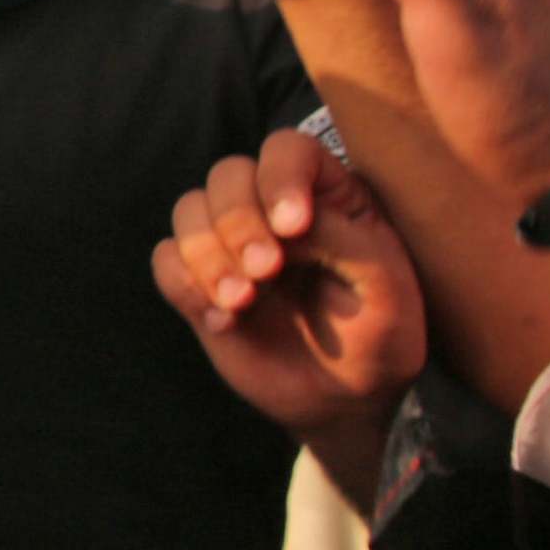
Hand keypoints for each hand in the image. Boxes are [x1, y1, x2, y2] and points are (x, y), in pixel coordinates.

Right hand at [151, 130, 423, 442]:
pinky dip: (185, 285)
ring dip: (207, 255)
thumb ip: (341, 239)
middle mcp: (272, 208)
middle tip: (265, 274)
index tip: (294, 229)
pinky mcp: (199, 280)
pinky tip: (223, 321)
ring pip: (188, 209)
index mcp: (327, 195)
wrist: (344, 398)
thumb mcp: (384, 285)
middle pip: (228, 174)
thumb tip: (283, 224)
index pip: (288, 150)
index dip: (280, 177)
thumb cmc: (379, 336)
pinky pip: (165, 259)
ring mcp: (231, 243)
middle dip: (239, 222)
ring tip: (240, 302)